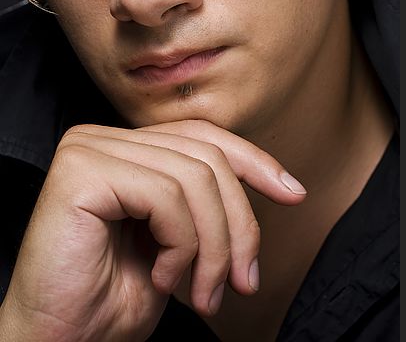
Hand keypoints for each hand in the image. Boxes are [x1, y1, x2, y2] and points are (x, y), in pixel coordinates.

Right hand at [0, 120, 305, 341]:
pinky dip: (181, 244)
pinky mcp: (81, 171)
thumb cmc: (115, 297)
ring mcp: (91, 148)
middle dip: (239, 225)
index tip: (294, 193)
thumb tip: (278, 181)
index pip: (204, 136)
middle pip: (207, 158)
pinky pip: (165, 195)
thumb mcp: (182, 240)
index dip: (255, 161)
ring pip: (195, 178)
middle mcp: (105, 138)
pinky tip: (162, 277)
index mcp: (127, 148)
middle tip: (244, 281)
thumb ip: (209, 200)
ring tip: (203, 292)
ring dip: (214, 247)